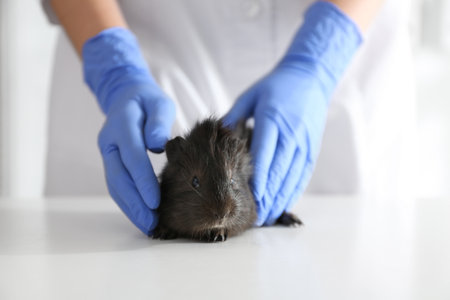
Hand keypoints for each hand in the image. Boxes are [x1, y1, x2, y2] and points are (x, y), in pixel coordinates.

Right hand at [83, 27, 174, 234]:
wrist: (126, 95)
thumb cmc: (148, 100)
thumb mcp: (159, 102)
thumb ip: (159, 121)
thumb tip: (158, 145)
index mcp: (121, 124)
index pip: (132, 156)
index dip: (142, 180)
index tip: (155, 202)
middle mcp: (109, 142)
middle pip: (118, 177)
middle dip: (134, 203)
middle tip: (151, 223)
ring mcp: (107, 153)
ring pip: (115, 185)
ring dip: (130, 208)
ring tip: (148, 226)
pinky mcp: (111, 162)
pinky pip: (117, 185)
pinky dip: (128, 202)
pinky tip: (141, 215)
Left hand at [223, 1, 361, 225]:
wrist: (310, 77)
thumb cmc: (275, 86)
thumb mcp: (250, 96)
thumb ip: (233, 117)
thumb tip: (216, 138)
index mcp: (272, 120)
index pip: (264, 155)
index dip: (258, 180)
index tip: (250, 200)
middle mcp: (291, 134)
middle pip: (279, 172)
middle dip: (268, 198)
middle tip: (255, 219)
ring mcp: (304, 142)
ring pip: (292, 177)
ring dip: (281, 199)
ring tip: (268, 218)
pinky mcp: (312, 148)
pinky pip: (303, 174)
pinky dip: (294, 191)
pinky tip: (284, 204)